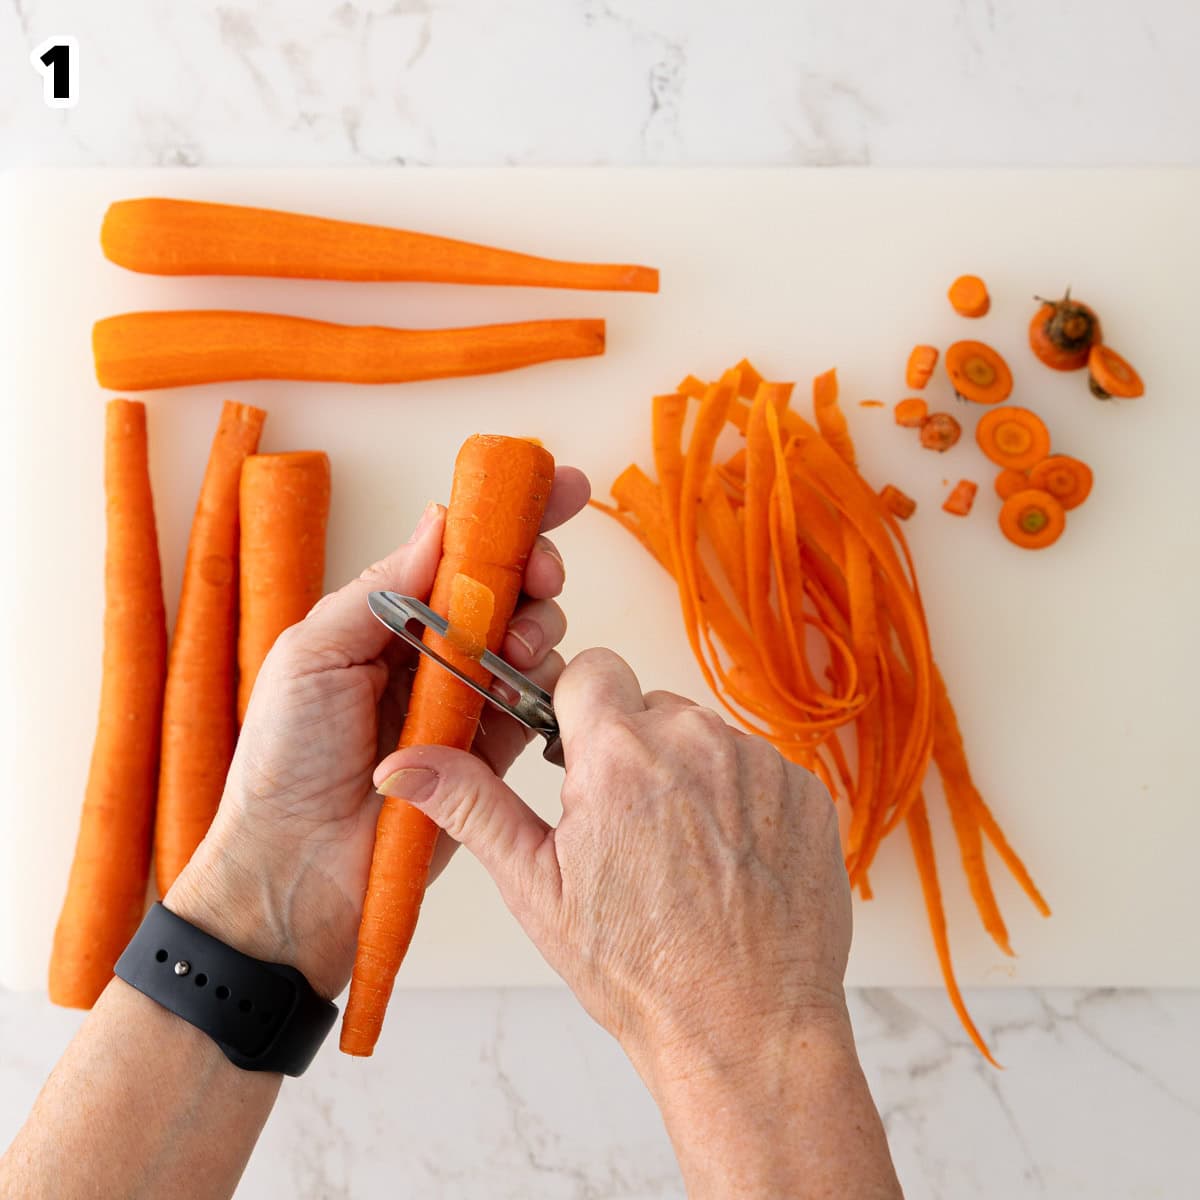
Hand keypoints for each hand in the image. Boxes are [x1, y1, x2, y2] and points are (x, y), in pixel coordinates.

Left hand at [167, 468, 589, 999]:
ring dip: (537, 624)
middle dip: (534, 567)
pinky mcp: (492, 748)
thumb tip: (439, 521)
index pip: (457, 551)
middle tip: (541, 573)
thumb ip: (381, 589)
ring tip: (516, 643)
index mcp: (387, 617)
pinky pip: (536, 701)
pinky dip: (541, 683)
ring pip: (530, 637)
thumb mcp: (312, 653)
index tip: (559, 486)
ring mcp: (466, 698)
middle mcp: (433, 650)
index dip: (509, 516)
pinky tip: (521, 686)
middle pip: (505, 587)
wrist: (296, 868)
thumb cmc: (285, 758)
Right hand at [371, 647, 852, 1076]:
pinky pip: (756, 764)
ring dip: (686, 771)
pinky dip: (738, 796)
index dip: (576, 709)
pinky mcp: (803, 789)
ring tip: (679, 850)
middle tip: (625, 823)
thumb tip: (403, 764)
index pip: (591, 668)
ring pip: (703, 734)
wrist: (745, 1029)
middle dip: (630, 746)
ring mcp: (758, 763)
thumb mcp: (535, 888)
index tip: (576, 755)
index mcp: (620, 754)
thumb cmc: (637, 970)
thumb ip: (471, 805)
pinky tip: (726, 859)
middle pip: (648, 704)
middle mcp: (696, 741)